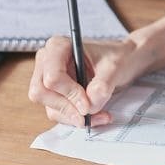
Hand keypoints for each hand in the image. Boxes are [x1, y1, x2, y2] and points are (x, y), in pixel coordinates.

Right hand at [28, 34, 152, 125]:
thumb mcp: (115, 67)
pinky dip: (76, 119)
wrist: (123, 62)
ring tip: (101, 115)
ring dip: (74, 117)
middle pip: (41, 93)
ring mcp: (48, 79)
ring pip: (50, 107)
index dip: (69, 93)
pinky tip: (96, 116)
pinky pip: (58, 113)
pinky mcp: (55, 95)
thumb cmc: (117, 57)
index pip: (52, 76)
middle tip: (88, 115)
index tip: (87, 104)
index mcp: (58, 46)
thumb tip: (90, 104)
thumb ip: (102, 84)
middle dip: (67, 107)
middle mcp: (47, 62)